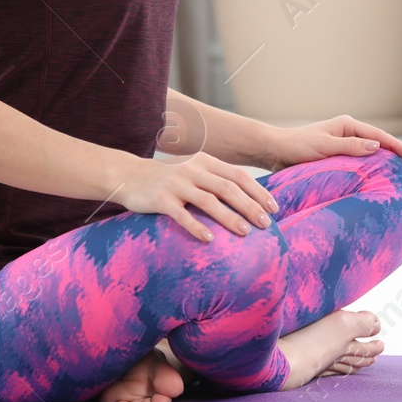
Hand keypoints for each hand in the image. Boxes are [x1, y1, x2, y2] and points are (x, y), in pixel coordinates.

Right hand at [111, 151, 279, 241]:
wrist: (127, 175)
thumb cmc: (166, 178)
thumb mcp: (193, 171)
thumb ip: (215, 179)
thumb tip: (246, 198)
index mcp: (205, 161)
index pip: (238, 176)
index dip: (258, 192)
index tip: (274, 208)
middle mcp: (193, 170)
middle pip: (228, 188)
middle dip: (250, 207)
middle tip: (266, 224)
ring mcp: (176, 184)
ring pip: (209, 201)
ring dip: (229, 217)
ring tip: (246, 233)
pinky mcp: (161, 199)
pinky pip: (182, 215)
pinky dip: (197, 227)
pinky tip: (209, 240)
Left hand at [267, 114, 401, 171]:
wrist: (276, 151)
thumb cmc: (297, 147)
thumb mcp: (324, 147)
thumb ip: (350, 147)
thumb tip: (377, 147)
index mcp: (348, 126)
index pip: (380, 137)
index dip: (399, 148)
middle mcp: (348, 132)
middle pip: (381, 143)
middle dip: (401, 154)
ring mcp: (344, 144)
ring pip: (373, 152)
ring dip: (390, 161)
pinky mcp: (338, 155)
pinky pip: (363, 160)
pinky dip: (376, 166)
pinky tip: (382, 177)